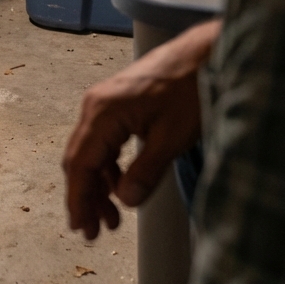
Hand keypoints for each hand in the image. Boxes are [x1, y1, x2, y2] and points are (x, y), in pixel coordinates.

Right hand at [63, 19, 220, 239]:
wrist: (206, 52)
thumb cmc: (192, 89)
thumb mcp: (171, 137)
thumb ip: (145, 172)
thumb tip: (125, 202)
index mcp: (102, 113)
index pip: (80, 164)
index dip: (78, 199)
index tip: (81, 227)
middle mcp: (95, 106)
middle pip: (80, 159)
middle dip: (86, 197)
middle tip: (95, 231)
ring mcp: (105, 103)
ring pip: (92, 152)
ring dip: (99, 185)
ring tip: (112, 217)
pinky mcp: (118, 103)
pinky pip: (105, 141)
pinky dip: (110, 168)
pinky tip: (123, 186)